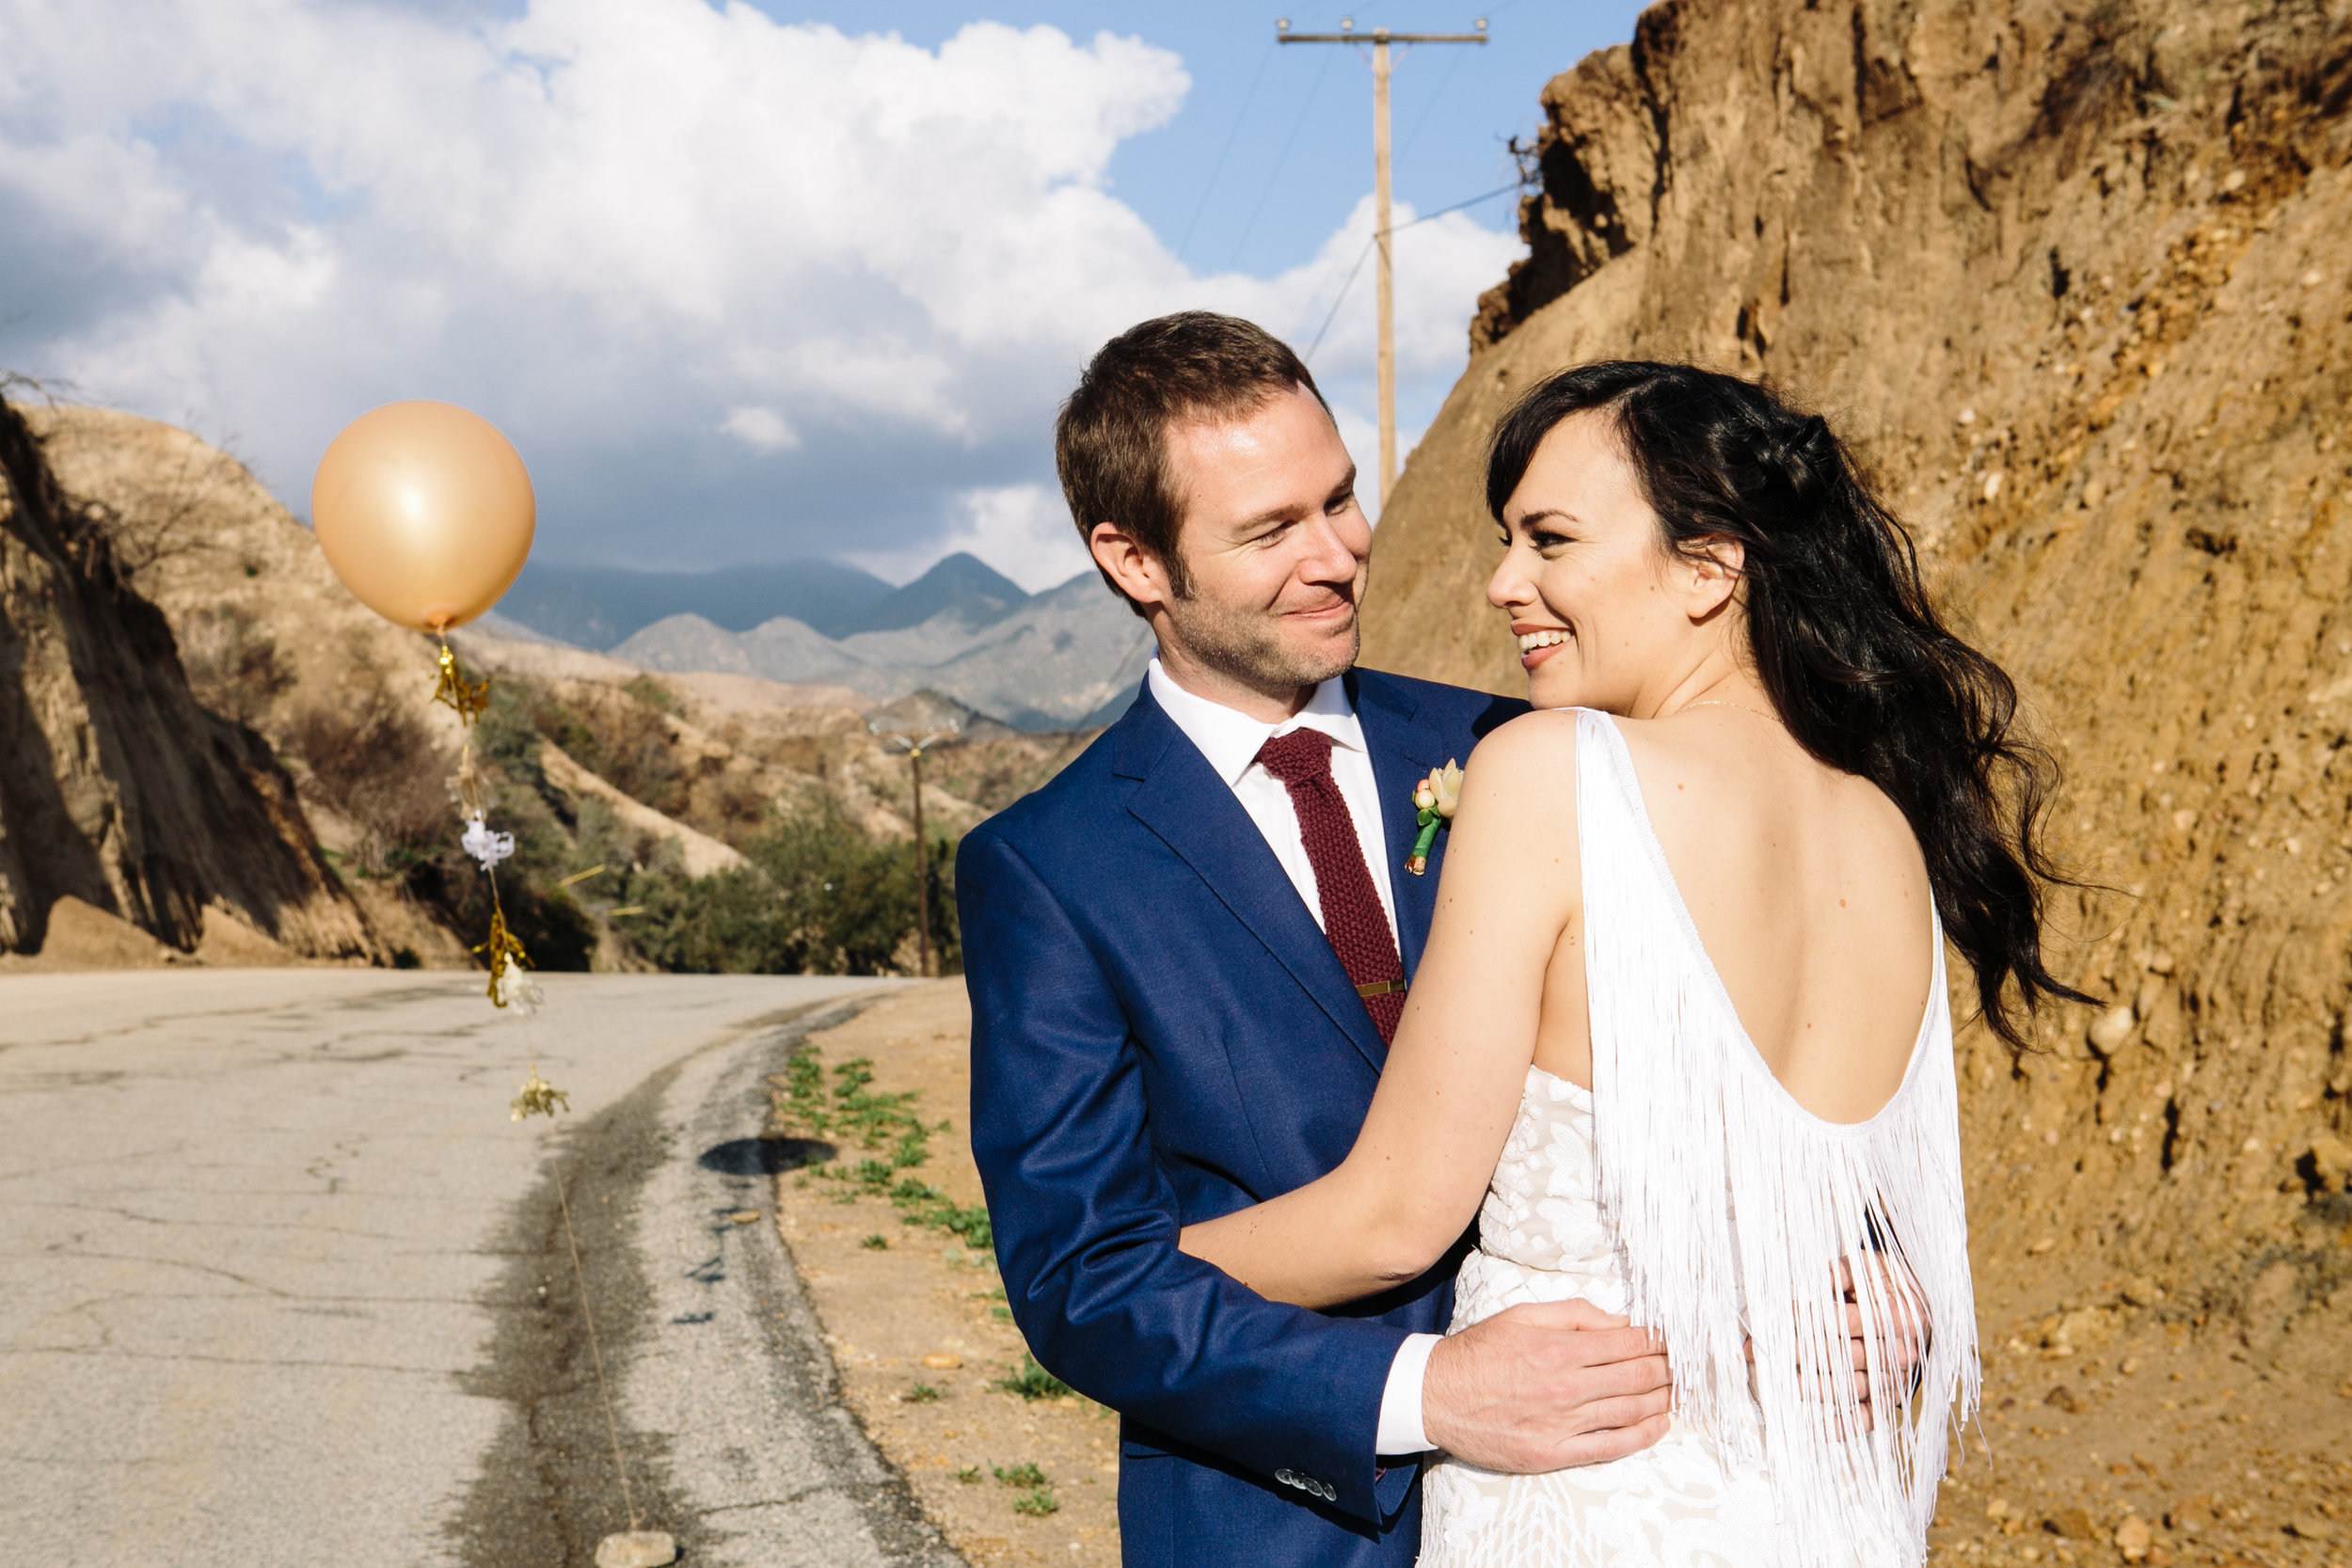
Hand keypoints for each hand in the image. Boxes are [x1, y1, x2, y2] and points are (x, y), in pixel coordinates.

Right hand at [1421, 1299, 1671, 1472]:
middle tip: (1685, 1363)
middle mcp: (1564, 1386)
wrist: (1435, 1396)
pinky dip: (1642, 1436)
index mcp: (1557, 1348)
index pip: (1629, 1343)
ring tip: (1679, 1389)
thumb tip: (1620, 1322)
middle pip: (1637, 1376)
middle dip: (1669, 1367)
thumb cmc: (1479, 1353)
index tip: (1673, 1337)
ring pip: (1630, 1410)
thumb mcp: (1522, 1315)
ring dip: (1663, 1399)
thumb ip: (1574, 1314)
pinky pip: (1610, 1446)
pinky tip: (1659, 1424)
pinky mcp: (1553, 1453)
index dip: (1659, 1340)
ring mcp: (1560, 1423)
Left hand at [1744, 1256, 1931, 1433]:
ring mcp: (1895, 1380)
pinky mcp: (1889, 1401)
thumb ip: (1844, 1272)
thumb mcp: (1870, 1267)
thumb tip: (1820, 1277)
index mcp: (1898, 1317)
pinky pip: (1865, 1419)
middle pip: (1842, 1357)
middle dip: (1796, 1353)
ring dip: (1808, 1389)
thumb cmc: (1886, 1285)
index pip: (1846, 1320)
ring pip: (1848, 1389)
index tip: (1775, 1315)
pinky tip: (1809, 1427)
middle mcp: (1900, 1353)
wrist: (1921, 1311)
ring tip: (1772, 1382)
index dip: (1809, 1317)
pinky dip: (1839, 1427)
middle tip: (1759, 1349)